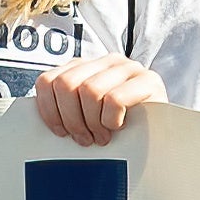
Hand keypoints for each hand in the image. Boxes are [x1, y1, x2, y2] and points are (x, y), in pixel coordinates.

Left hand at [32, 56, 166, 145]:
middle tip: (84, 138)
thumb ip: (67, 110)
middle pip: (65, 85)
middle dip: (72, 119)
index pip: (48, 81)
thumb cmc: (121, 128)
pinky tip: (119, 128)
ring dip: (94, 122)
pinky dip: (112, 120)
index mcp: (84, 67)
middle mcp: (104, 61)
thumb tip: (37, 126)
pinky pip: (114, 99)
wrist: (163, 134)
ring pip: (89, 91)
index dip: (49, 111)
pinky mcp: (148, 80)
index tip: (61, 132)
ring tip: (103, 136)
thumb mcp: (88, 116)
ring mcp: (127, 68)